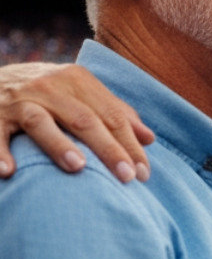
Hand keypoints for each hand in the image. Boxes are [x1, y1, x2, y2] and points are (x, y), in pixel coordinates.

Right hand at [0, 62, 153, 181]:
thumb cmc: (45, 93)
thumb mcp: (79, 94)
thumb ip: (113, 112)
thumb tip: (149, 138)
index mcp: (77, 80)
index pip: (111, 115)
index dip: (130, 143)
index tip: (144, 172)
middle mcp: (49, 87)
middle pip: (84, 120)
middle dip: (108, 149)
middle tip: (126, 177)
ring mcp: (18, 100)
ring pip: (40, 122)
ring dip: (59, 145)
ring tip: (78, 168)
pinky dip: (0, 152)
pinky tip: (8, 172)